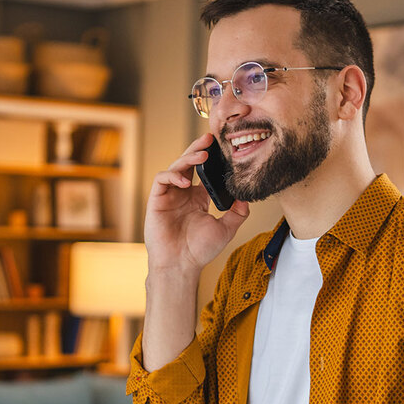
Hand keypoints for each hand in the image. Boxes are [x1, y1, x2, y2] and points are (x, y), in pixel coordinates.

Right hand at [144, 134, 249, 274]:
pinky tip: (186, 182)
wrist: (180, 265)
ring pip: (176, 167)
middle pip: (188, 163)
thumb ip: (238, 213)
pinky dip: (173, 176)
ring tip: (203, 155)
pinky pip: (162, 179)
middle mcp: (183, 194)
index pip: (204, 172)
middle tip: (210, 138)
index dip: (212, 160)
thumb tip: (247, 199)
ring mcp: (169, 196)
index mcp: (197, 198)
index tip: (223, 149)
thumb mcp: (226, 229)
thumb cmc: (199, 251)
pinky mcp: (156, 200)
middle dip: (198, 149)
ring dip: (188, 158)